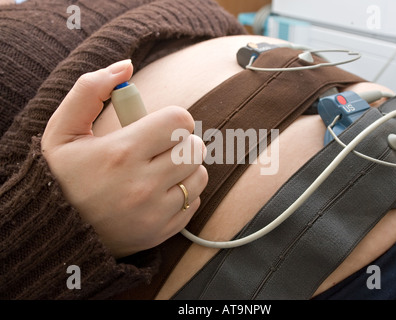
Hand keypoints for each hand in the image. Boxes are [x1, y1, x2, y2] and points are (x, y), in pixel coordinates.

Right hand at [42, 60, 207, 257]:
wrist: (58, 231)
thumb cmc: (62, 176)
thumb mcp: (62, 130)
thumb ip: (89, 90)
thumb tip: (126, 66)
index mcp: (122, 152)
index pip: (180, 121)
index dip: (173, 119)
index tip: (159, 127)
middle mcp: (143, 184)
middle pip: (195, 148)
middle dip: (181, 143)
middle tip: (159, 149)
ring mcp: (155, 212)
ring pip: (199, 175)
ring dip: (185, 168)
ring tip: (159, 170)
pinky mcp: (162, 232)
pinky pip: (193, 202)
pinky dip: (183, 195)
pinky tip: (159, 194)